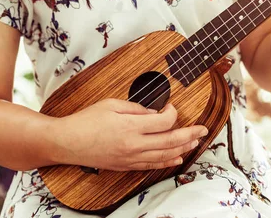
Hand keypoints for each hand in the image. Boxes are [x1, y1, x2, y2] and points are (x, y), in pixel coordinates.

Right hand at [50, 99, 207, 170]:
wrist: (67, 142)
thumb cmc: (86, 120)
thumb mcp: (111, 105)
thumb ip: (136, 108)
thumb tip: (154, 112)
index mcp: (130, 127)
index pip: (163, 121)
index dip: (173, 112)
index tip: (171, 106)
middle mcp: (133, 145)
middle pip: (170, 141)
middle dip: (190, 134)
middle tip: (203, 129)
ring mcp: (130, 158)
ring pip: (164, 156)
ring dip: (183, 149)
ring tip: (196, 142)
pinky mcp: (125, 165)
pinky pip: (151, 166)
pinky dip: (167, 162)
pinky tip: (177, 158)